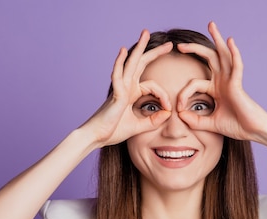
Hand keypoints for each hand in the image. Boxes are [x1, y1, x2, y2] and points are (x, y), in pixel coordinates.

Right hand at [80, 30, 173, 146]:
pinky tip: (123, 50)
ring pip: (130, 64)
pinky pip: (117, 76)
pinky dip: (119, 63)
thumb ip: (153, 121)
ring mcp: (120, 88)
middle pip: (141, 64)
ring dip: (138, 48)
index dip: (164, 96)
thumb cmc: (113, 131)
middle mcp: (126, 87)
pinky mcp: (115, 94)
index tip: (170, 109)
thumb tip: (168, 114)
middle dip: (154, 52)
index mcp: (132, 93)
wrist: (96, 137)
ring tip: (145, 33)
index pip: (153, 86)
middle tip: (169, 44)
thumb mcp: (138, 126)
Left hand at [176, 22, 266, 143]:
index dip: (184, 95)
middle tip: (180, 45)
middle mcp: (223, 81)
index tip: (179, 108)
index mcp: (215, 89)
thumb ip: (195, 120)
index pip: (194, 83)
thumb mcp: (210, 124)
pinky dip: (234, 53)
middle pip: (208, 58)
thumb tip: (180, 115)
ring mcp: (231, 80)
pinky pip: (237, 65)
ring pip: (223, 55)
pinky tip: (230, 41)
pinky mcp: (238, 84)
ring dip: (217, 39)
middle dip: (195, 49)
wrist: (253, 131)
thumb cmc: (236, 126)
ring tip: (211, 25)